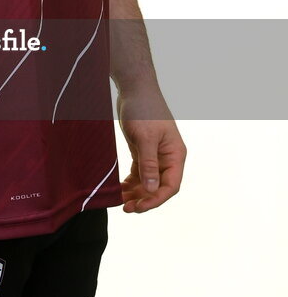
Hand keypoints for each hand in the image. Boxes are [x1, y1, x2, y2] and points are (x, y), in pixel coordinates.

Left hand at [116, 85, 186, 212]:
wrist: (134, 88)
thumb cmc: (143, 108)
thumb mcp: (145, 137)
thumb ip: (149, 164)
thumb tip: (153, 190)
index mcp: (176, 155)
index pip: (171, 185)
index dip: (156, 199)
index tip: (139, 207)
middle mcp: (168, 158)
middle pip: (159, 187)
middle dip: (144, 199)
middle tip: (126, 208)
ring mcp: (155, 155)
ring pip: (148, 182)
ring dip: (136, 193)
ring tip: (120, 202)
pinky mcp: (143, 151)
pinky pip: (139, 173)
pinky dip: (131, 183)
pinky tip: (120, 190)